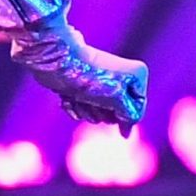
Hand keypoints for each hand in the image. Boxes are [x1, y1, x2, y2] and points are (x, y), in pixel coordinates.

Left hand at [10, 21, 148, 128]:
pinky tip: (69, 96)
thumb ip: (129, 116)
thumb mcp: (118, 99)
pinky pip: (84, 110)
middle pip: (118, 115)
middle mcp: (122, 79)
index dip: (123, 114)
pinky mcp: (84, 89)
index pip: (137, 110)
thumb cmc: (90, 77)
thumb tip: (126, 134)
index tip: (109, 101)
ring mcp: (102, 85)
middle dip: (102, 112)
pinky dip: (75, 106)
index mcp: (136, 76)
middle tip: (92, 97)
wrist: (58, 62)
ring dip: (86, 109)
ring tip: (79, 94)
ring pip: (99, 115)